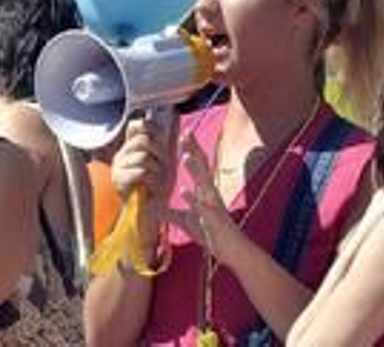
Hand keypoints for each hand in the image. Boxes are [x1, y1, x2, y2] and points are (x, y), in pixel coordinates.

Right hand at [109, 113, 176, 237]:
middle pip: (143, 140)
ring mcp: (117, 168)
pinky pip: (141, 171)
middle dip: (160, 153)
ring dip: (158, 170)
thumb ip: (161, 142)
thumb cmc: (158, 190)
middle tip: (164, 167)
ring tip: (158, 181)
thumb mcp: (162, 161)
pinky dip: (153, 180)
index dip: (151, 130)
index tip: (161, 142)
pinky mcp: (119, 181)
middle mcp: (120, 155)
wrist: (149, 216)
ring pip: (143, 156)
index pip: (136, 126)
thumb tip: (172, 115)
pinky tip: (153, 188)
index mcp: (130, 148)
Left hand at [170, 134, 240, 263]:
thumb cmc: (210, 233)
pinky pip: (205, 208)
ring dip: (195, 171)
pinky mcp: (215, 220)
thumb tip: (153, 206)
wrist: (230, 250)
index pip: (199, 166)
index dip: (192, 150)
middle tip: (186, 134)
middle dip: (195, 151)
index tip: (183, 134)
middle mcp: (211, 194)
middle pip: (203, 167)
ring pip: (205, 184)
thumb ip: (170, 211)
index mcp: (205, 192)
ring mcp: (214, 206)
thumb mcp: (185, 220)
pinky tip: (184, 190)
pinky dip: (194, 199)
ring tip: (185, 157)